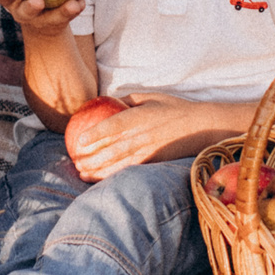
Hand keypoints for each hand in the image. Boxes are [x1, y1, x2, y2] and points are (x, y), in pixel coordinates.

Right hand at [0, 0, 82, 39]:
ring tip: (73, 5)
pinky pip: (68, 16)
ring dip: (62, 11)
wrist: (41, 24)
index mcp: (12, 1)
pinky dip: (76, 9)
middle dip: (30, 7)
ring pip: (52, 18)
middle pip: (25, 12)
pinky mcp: (59, 22)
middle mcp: (25, 13)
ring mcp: (43, 20)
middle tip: (37, 2)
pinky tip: (81, 2)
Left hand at [63, 92, 240, 182]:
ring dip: (96, 169)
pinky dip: (111, 175)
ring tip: (80, 172)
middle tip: (73, 160)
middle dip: (89, 157)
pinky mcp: (153, 162)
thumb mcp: (149, 96)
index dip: (94, 134)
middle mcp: (141, 135)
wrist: (201, 126)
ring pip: (116, 163)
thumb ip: (126, 99)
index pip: (112, 125)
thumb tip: (104, 101)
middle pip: (110, 149)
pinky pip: (128, 170)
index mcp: (139, 116)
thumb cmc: (173, 108)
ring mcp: (147, 151)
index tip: (78, 141)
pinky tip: (98, 178)